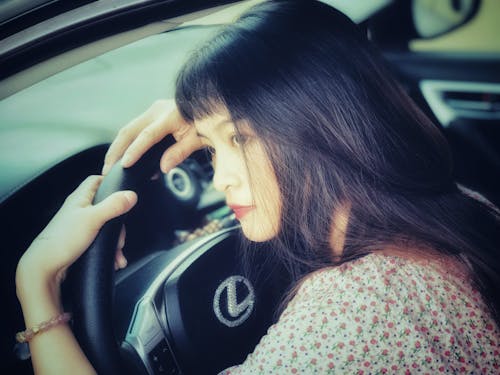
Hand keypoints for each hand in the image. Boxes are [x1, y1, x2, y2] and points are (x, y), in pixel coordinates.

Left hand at [16, 176, 136, 299]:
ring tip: (118, 251)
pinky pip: (101, 240)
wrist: (45, 267)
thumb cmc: (63, 240)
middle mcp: (79, 210)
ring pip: (105, 225)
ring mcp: (79, 225)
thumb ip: (113, 206)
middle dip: (118, 221)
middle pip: (106, 206)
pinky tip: (114, 258)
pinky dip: (110, 248)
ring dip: (115, 239)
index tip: (124, 191)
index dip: (110, 182)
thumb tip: (131, 195)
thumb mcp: (93, 219)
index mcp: (80, 198)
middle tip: (120, 233)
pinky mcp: (80, 240)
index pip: (96, 180)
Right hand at [102, 99, 202, 174]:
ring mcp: (152, 110)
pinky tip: (123, 157)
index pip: (147, 136)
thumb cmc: (206, 123)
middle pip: (129, 131)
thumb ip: (179, 153)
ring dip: (117, 147)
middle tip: (107, 169)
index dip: (134, 151)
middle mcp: (157, 110)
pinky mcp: (151, 114)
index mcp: (170, 116)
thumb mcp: (198, 140)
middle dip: (115, 151)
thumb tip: (163, 167)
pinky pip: (135, 129)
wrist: (208, 106)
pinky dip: (127, 143)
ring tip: (110, 166)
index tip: (124, 164)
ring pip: (128, 129)